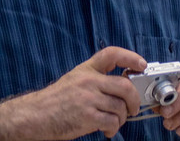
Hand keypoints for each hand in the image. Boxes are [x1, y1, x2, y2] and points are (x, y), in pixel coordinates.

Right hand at [0, 46, 143, 139]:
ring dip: (123, 117)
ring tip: (116, 122)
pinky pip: (111, 121)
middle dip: (135, 99)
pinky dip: (114, 128)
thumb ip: (95, 79)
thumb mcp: (74, 80)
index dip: (130, 57)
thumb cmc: (54, 101)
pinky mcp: (86, 117)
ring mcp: (88, 99)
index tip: (141, 65)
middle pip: (125, 85)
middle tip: (134, 108)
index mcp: (86, 70)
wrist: (32, 116)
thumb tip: (122, 87)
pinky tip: (108, 130)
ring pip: (120, 106)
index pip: (111, 54)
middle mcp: (89, 82)